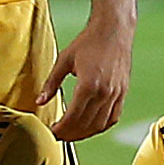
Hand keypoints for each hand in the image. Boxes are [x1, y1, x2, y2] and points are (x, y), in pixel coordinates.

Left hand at [50, 1, 133, 143]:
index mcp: (89, 85)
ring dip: (85, 133)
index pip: (73, 118)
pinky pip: (114, 117)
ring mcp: (116, 94)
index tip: (53, 131)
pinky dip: (101, 126)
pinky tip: (91, 126)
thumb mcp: (64, 59)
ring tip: (72, 133)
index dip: (62, 128)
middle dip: (71, 134)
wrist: (113, 29)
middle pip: (86, 124)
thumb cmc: (89, 41)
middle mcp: (105, 92)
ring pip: (101, 124)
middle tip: (59, 135)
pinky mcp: (123, 92)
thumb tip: (40, 101)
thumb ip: (51, 83)